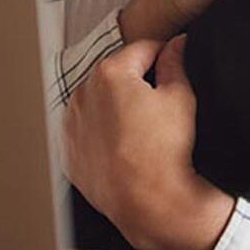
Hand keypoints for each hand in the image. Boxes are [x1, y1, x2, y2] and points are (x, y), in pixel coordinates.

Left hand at [62, 34, 234, 249]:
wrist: (149, 203)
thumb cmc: (164, 152)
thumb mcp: (180, 98)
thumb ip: (175, 63)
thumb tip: (175, 46)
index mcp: (109, 74)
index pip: (142, 49)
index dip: (163, 54)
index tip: (173, 64)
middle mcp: (82, 94)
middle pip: (116, 74)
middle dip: (136, 81)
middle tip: (159, 103)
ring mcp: (71, 124)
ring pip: (98, 101)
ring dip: (115, 105)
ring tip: (141, 128)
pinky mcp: (69, 151)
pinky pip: (86, 130)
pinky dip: (101, 132)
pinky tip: (123, 145)